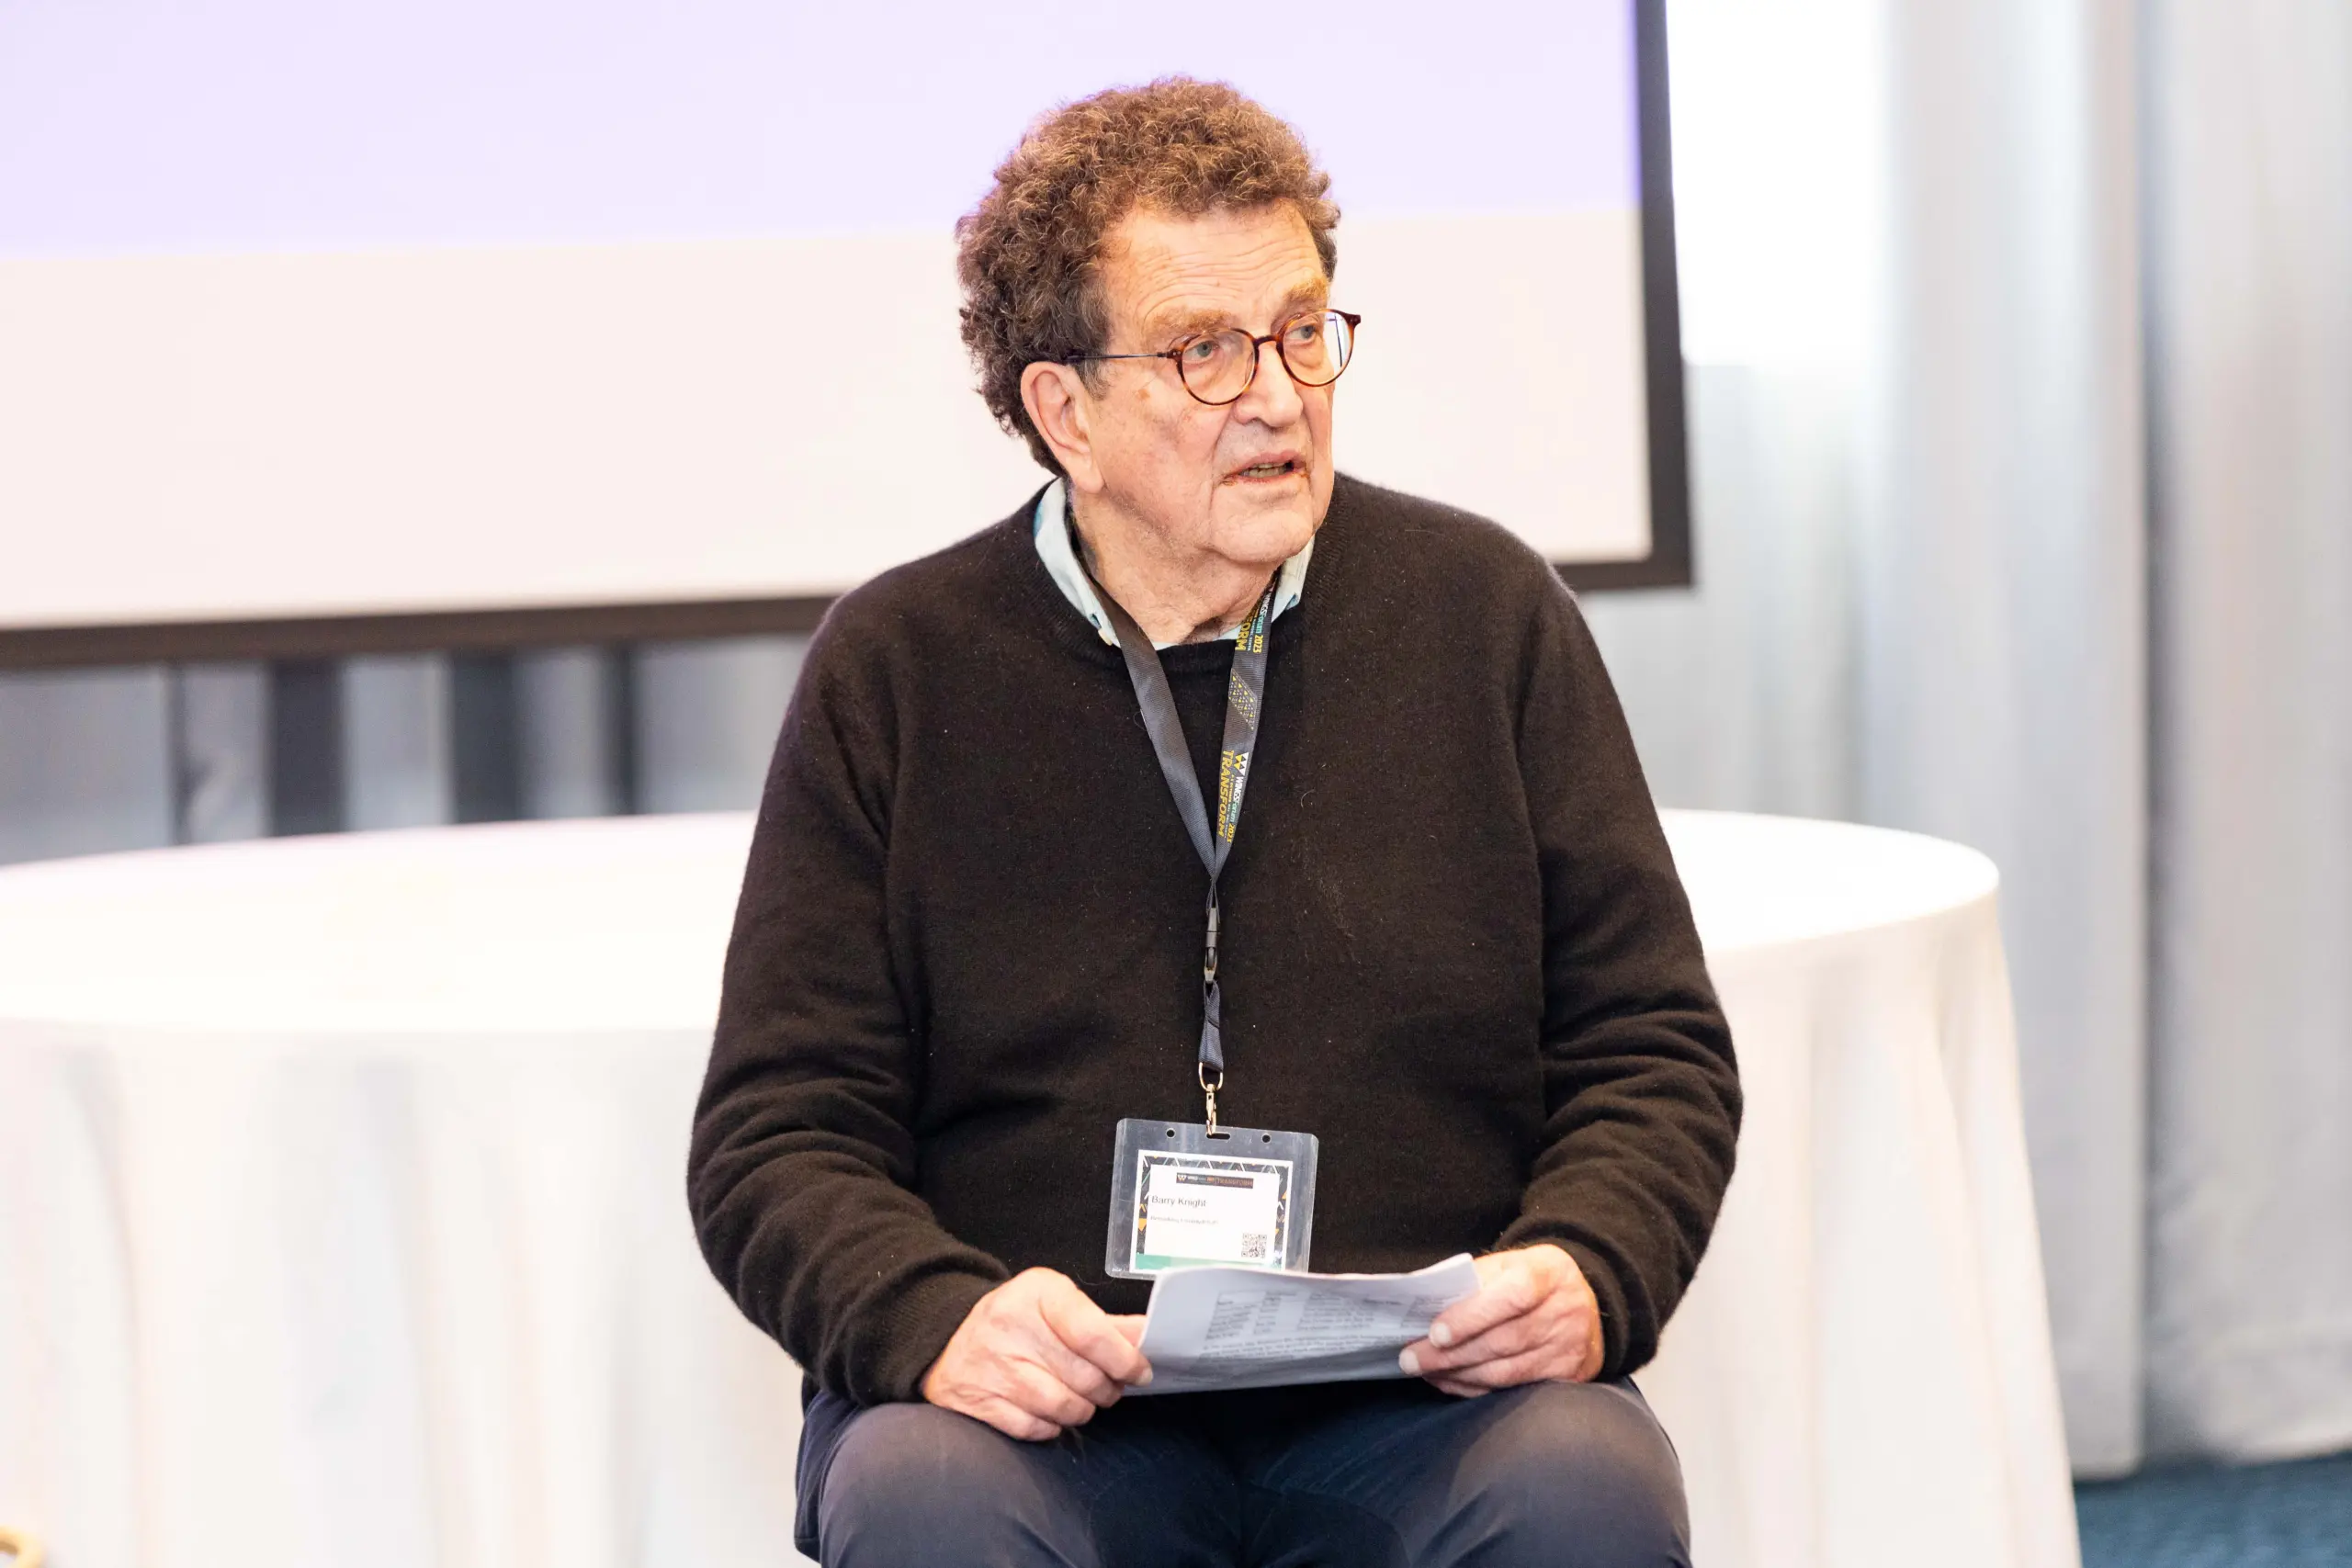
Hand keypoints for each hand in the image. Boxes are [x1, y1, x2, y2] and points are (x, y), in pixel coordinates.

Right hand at [920, 1268, 1151, 1439]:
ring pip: (1064, 1406)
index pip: (1092, 1333)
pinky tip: (1049, 1410)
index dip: (1124, 1359)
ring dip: (1082, 1409)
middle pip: (1083, 1375)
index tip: (1140, 1372)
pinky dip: (1052, 1425)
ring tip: (1081, 1398)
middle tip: (1109, 1386)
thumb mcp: (1058, 1304)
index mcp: (1037, 1294)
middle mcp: (1010, 1326)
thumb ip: (1105, 1323)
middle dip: (1107, 1388)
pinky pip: (1036, 1428)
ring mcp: (992, 1367)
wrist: (950, 1343)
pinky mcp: (980, 1402)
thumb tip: (1148, 1335)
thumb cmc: (1017, 1322)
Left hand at [1398, 1243, 1601, 1397]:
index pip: (1513, 1296)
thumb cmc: (1532, 1280)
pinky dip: (1477, 1387)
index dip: (1472, 1316)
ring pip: (1507, 1371)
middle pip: (1505, 1340)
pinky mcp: (1567, 1376)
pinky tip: (1450, 1381)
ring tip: (1425, 1371)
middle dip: (1451, 1354)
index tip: (1435, 1332)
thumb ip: (1475, 1281)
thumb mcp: (1510, 1264)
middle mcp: (1565, 1312)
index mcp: (1549, 1273)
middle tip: (1411, 1359)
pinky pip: (1514, 1388)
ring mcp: (1569, 1348)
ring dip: (1459, 1374)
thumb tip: (1426, 1307)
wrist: (1586, 1302)